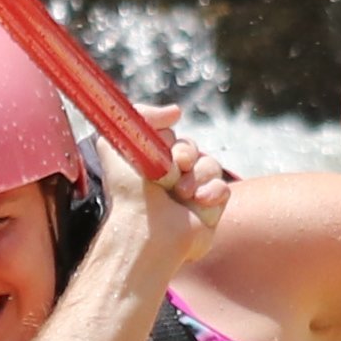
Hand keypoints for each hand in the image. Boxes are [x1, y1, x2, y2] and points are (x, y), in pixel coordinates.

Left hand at [114, 98, 234, 268]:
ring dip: (196, 176)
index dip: (167, 138)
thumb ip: (138, 116)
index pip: (170, 137)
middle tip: (176, 166)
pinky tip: (198, 201)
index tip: (161, 143)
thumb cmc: (128, 191)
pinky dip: (212, 191)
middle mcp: (171, 177)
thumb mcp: (117, 144)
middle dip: (185, 153)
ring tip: (180, 194)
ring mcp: (192, 193)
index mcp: (150, 163)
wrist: (147, 228)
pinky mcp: (210, 209)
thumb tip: (176, 113)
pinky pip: (224, 187)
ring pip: (210, 165)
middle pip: (192, 148)